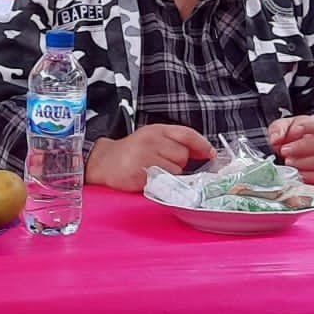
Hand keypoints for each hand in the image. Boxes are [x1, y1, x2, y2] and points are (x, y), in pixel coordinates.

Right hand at [84, 125, 214, 191]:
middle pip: (183, 155)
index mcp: (157, 130)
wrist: (103, 163)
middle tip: (162, 164)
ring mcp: (146, 155)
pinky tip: (148, 179)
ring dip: (170, 175)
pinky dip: (160, 183)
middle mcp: (152, 139)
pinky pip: (163, 180)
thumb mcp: (151, 140)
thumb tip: (206, 152)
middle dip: (179, 163)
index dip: (201, 144)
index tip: (211, 154)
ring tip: (154, 172)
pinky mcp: (141, 172)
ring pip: (175, 169)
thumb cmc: (131, 153)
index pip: (186, 134)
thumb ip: (175, 143)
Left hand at [269, 115, 313, 183]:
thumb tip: (276, 138)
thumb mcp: (283, 127)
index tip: (291, 132)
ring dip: (303, 163)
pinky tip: (296, 174)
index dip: (304, 127)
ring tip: (288, 162)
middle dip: (299, 148)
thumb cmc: (292, 136)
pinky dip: (309, 176)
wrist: (298, 147)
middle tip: (284, 151)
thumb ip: (279, 130)